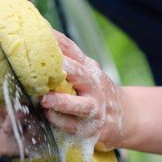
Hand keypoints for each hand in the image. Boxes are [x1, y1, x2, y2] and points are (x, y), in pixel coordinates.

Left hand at [40, 30, 123, 150]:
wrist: (125, 116)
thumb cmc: (96, 91)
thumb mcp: (87, 72)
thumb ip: (67, 62)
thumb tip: (37, 42)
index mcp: (89, 68)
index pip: (71, 50)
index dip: (55, 41)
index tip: (37, 32)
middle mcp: (93, 86)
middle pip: (80, 74)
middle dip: (64, 69)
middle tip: (43, 66)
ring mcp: (95, 108)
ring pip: (80, 105)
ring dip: (62, 102)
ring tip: (45, 100)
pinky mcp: (92, 128)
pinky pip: (75, 126)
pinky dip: (60, 121)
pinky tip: (48, 116)